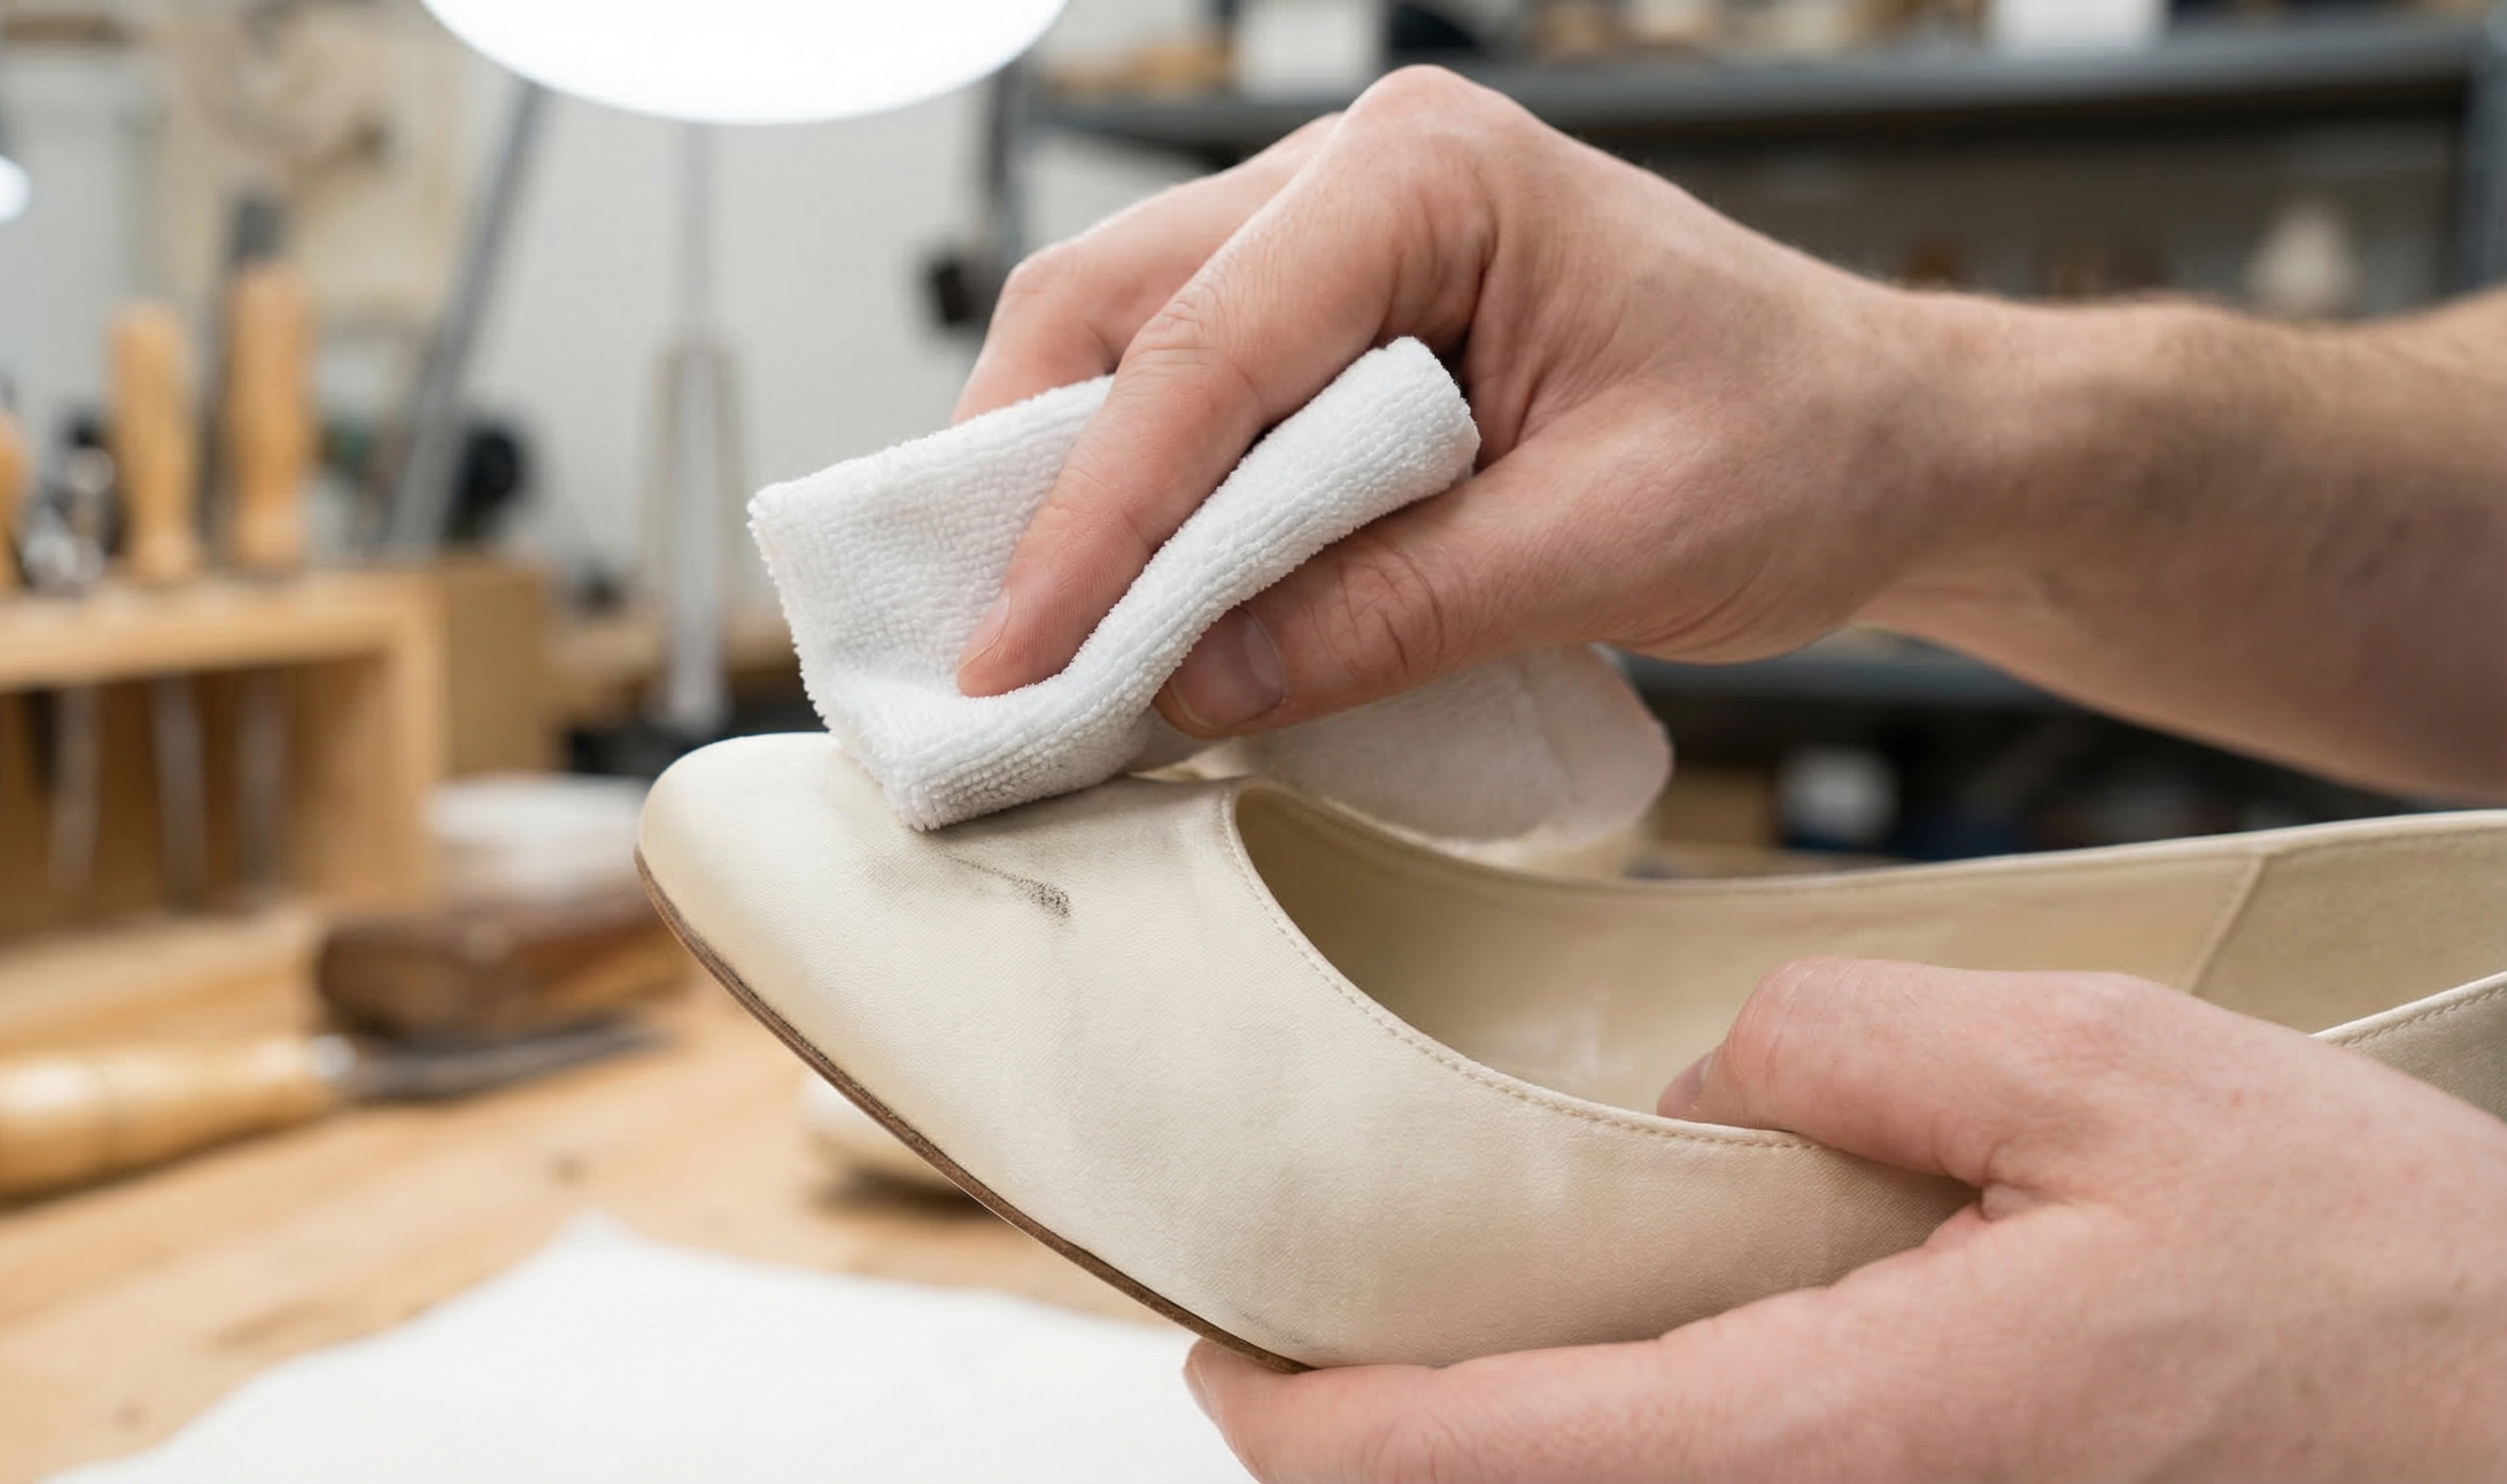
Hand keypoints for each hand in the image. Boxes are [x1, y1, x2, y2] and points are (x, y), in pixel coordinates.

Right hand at [953, 69, 1984, 734]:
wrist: (1885, 442)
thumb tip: (1191, 685)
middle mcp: (1362, 175)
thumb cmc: (1795, 450)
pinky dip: (1138, 499)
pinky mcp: (1337, 316)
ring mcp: (1338, 234)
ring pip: (1123, 344)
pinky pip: (1190, 392)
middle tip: (981, 652)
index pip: (1205, 352)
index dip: (1092, 521)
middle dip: (1023, 484)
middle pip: (1111, 311)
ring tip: (1028, 639)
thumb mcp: (1607, 549)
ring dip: (1063, 493)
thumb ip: (1392, 612)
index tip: (1015, 660)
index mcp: (1435, 179)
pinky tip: (1119, 597)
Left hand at [1186, 959, 2506, 1481]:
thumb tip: (1703, 1079)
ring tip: (1447, 1322)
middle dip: (1388, 1442)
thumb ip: (1857, 1048)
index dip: (1308, 1425)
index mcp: (1834, 1438)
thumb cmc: (2380, 1290)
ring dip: (1503, 1448)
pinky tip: (1639, 1355)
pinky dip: (1627, 1447)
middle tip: (1314, 1316)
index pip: (1475, 1461)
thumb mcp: (2107, 1078)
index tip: (1219, 1357)